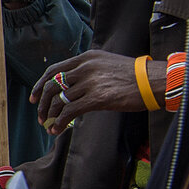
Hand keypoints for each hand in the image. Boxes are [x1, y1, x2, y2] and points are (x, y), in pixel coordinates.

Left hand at [31, 50, 152, 133]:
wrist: (155, 81)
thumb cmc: (134, 76)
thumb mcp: (107, 64)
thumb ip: (87, 71)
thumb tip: (68, 89)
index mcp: (86, 58)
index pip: (53, 71)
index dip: (39, 85)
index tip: (34, 98)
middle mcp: (85, 67)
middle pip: (52, 86)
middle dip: (42, 103)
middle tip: (41, 116)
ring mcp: (90, 82)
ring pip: (59, 101)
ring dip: (50, 116)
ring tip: (49, 126)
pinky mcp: (97, 98)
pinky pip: (69, 112)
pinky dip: (59, 123)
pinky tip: (57, 130)